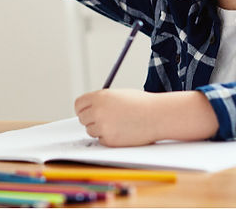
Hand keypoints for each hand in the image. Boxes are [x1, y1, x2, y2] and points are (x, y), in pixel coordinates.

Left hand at [74, 89, 217, 145]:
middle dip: (91, 120)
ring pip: (91, 131)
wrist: (157, 115)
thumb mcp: (117, 95)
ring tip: (118, 124)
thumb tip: (87, 109)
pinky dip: (109, 138)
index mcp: (99, 97)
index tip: (86, 112)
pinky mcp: (109, 140)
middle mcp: (98, 111)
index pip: (78, 104)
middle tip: (104, 119)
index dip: (82, 109)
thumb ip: (101, 101)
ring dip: (100, 129)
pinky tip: (122, 132)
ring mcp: (102, 126)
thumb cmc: (141, 104)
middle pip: (82, 118)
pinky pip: (101, 140)